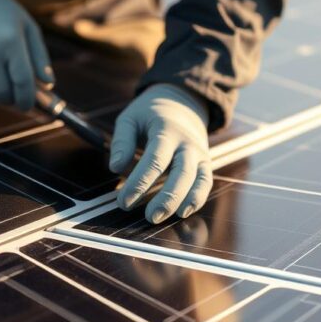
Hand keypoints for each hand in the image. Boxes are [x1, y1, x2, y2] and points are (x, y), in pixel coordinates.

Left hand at [110, 84, 212, 223]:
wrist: (182, 103)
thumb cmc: (150, 114)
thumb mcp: (130, 118)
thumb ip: (122, 141)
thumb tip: (115, 168)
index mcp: (167, 130)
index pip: (155, 160)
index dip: (139, 183)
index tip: (124, 201)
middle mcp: (188, 143)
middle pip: (182, 172)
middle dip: (166, 197)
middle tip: (149, 217)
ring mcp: (200, 154)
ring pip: (198, 180)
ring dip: (184, 201)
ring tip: (166, 218)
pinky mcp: (205, 164)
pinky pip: (206, 184)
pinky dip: (197, 200)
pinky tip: (183, 213)